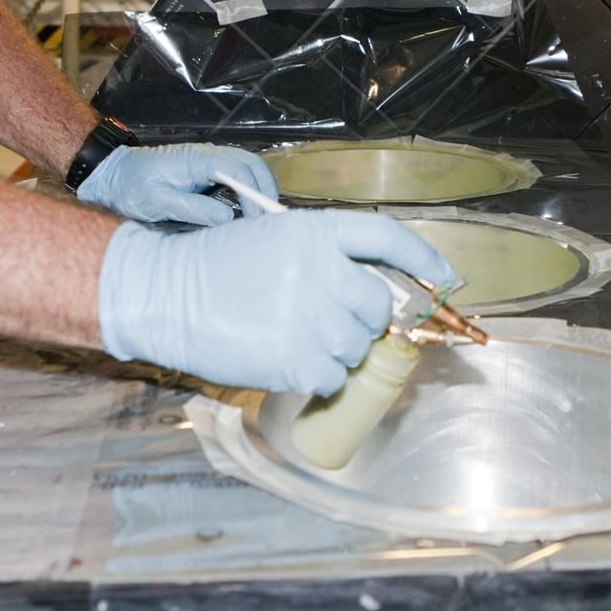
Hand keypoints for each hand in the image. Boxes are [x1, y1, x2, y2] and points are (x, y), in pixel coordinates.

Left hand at [77, 143, 277, 224]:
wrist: (112, 174)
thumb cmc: (131, 186)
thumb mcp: (157, 202)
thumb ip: (193, 208)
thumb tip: (227, 217)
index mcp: (198, 159)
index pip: (240, 171)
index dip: (254, 196)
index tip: (257, 220)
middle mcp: (208, 155)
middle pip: (251, 164)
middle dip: (265, 190)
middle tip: (270, 220)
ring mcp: (208, 160)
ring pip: (247, 167)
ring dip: (259, 188)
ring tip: (263, 216)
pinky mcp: (205, 170)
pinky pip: (236, 173)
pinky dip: (248, 188)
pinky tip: (248, 209)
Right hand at [98, 209, 456, 394]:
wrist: (163, 294)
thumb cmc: (216, 268)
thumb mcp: (275, 240)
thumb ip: (326, 258)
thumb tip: (373, 295)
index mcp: (316, 232)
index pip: (388, 238)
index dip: (425, 260)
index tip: (447, 279)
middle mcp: (322, 271)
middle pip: (377, 306)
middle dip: (362, 319)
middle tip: (324, 319)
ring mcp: (312, 317)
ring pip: (356, 348)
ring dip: (333, 350)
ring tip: (288, 334)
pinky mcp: (297, 359)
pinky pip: (332, 379)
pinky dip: (314, 378)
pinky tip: (281, 357)